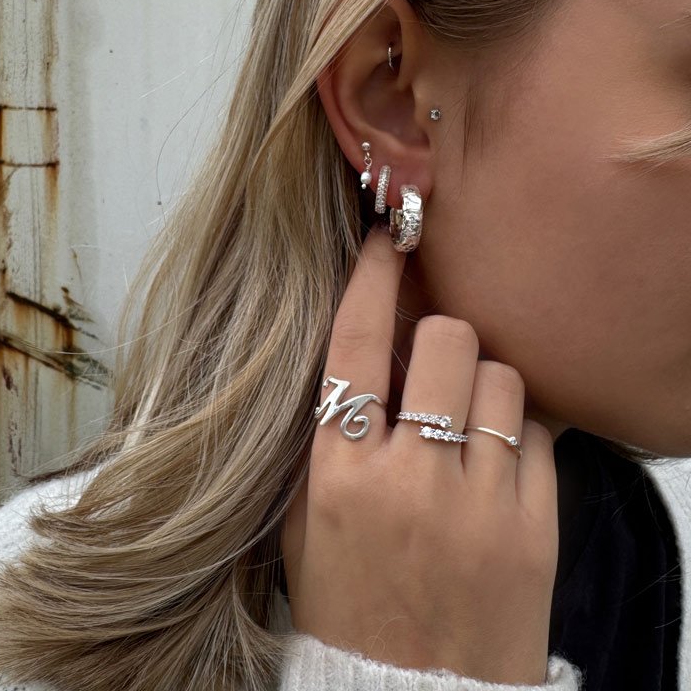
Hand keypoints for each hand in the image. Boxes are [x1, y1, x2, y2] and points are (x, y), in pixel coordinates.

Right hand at [281, 222, 559, 684]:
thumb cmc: (347, 601)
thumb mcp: (303, 519)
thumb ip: (325, 437)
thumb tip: (361, 358)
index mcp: (339, 474)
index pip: (356, 345)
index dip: (373, 278)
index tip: (389, 239)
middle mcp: (408, 479)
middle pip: (449, 341)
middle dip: (443, 339)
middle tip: (434, 366)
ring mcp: (477, 503)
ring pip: (502, 378)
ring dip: (483, 384)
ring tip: (467, 424)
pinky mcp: (534, 528)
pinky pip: (538, 433)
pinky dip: (518, 431)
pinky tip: (497, 461)